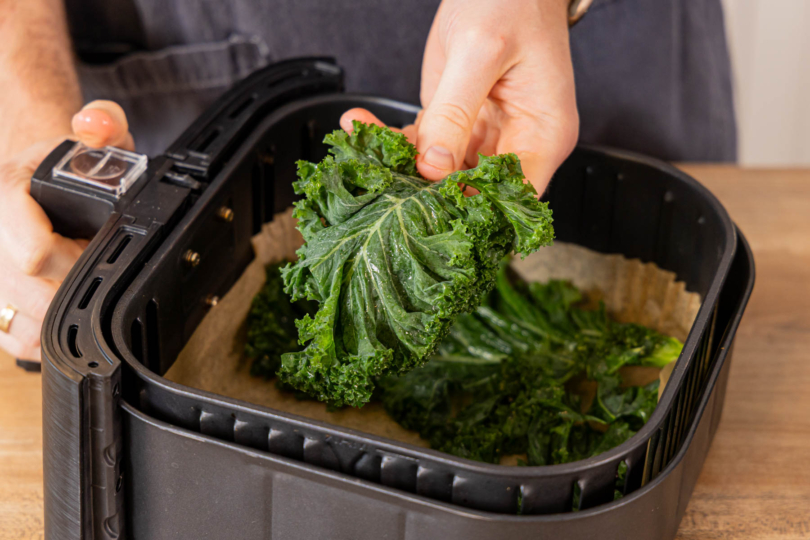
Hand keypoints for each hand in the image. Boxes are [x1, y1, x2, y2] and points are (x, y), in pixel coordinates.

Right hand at [0, 100, 131, 359]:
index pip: (33, 253)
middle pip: (35, 294)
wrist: (39, 179)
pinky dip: (44, 333)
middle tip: (97, 266)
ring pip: (23, 321)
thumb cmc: (69, 163)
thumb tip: (96, 125)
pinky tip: (62, 309)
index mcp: (6, 193)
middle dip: (76, 286)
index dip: (74, 257)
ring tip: (80, 282)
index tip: (94, 248)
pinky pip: (16, 337)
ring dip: (61, 313)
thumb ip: (103, 122)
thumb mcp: (96, 135)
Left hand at [342, 0, 577, 194]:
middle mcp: (514, 143)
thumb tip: (434, 167)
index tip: (429, 207)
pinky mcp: (453, 121)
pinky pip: (422, 144)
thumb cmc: (512, 0)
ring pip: (439, 173)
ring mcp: (480, 134)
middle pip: (472, 193)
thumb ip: (456, 113)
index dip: (474, 211)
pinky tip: (361, 125)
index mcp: (542, 136)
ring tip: (362, 146)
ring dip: (398, 165)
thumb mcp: (482, 52)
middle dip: (425, 192)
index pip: (513, 198)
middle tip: (383, 181)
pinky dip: (391, 140)